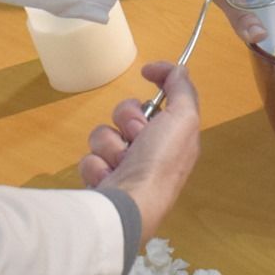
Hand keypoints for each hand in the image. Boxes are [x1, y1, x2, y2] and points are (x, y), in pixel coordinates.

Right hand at [78, 62, 199, 238]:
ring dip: (110, 145)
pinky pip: (91, 156)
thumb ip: (182, 89)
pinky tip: (108, 178)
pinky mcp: (102, 179)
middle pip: (128, 112)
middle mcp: (150, 151)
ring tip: (120, 163)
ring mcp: (124, 166)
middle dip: (128, 120)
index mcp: (173, 136)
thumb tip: (178, 69)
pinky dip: (98, 165)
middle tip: (136, 137)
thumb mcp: (183, 119)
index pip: (164, 100)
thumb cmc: (160, 161)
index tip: (146, 71)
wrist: (128, 205)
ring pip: (105, 133)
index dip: (158, 81)